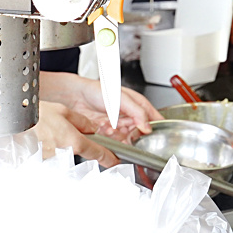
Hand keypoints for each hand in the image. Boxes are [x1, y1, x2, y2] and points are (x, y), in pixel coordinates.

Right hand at [31, 101, 118, 166]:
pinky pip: (50, 155)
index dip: (110, 157)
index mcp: (74, 141)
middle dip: (75, 141)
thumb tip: (92, 127)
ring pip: (63, 152)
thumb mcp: (63, 111)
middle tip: (60, 129)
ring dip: (58, 144)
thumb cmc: (32, 117)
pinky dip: (47, 147)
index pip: (99, 153)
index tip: (116, 160)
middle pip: (78, 150)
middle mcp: (65, 154)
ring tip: (45, 131)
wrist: (7, 126)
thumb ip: (82, 121)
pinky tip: (38, 139)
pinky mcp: (40, 163)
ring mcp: (52, 160)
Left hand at [40, 71, 159, 142]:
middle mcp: (131, 117)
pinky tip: (105, 130)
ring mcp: (120, 126)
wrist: (76, 97)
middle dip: (133, 135)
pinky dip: (111, 139)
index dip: (156, 130)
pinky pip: (115, 142)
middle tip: (124, 130)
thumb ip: (138, 112)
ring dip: (120, 137)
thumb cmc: (98, 91)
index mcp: (139, 106)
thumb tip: (148, 127)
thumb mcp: (122, 98)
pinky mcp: (109, 133)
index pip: (155, 121)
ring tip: (111, 128)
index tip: (150, 135)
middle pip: (141, 134)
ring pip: (128, 140)